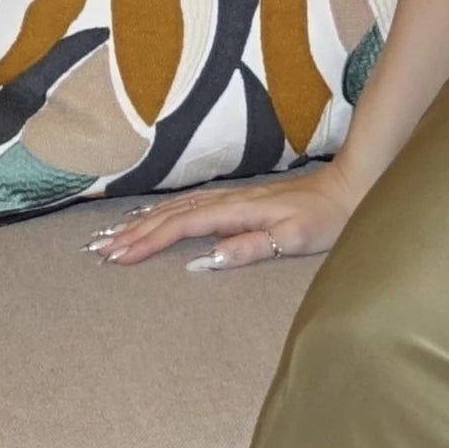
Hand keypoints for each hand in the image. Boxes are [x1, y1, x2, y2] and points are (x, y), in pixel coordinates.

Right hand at [87, 165, 359, 272]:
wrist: (350, 187)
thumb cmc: (326, 218)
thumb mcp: (294, 238)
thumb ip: (250, 247)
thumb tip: (205, 260)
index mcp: (236, 212)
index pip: (181, 228)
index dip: (147, 242)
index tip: (118, 257)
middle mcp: (228, 201)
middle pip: (170, 217)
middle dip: (132, 233)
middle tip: (98, 250)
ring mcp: (232, 198)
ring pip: (176, 210)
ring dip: (143, 222)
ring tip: (112, 235)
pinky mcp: (239, 200)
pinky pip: (189, 206)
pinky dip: (164, 213)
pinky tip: (154, 217)